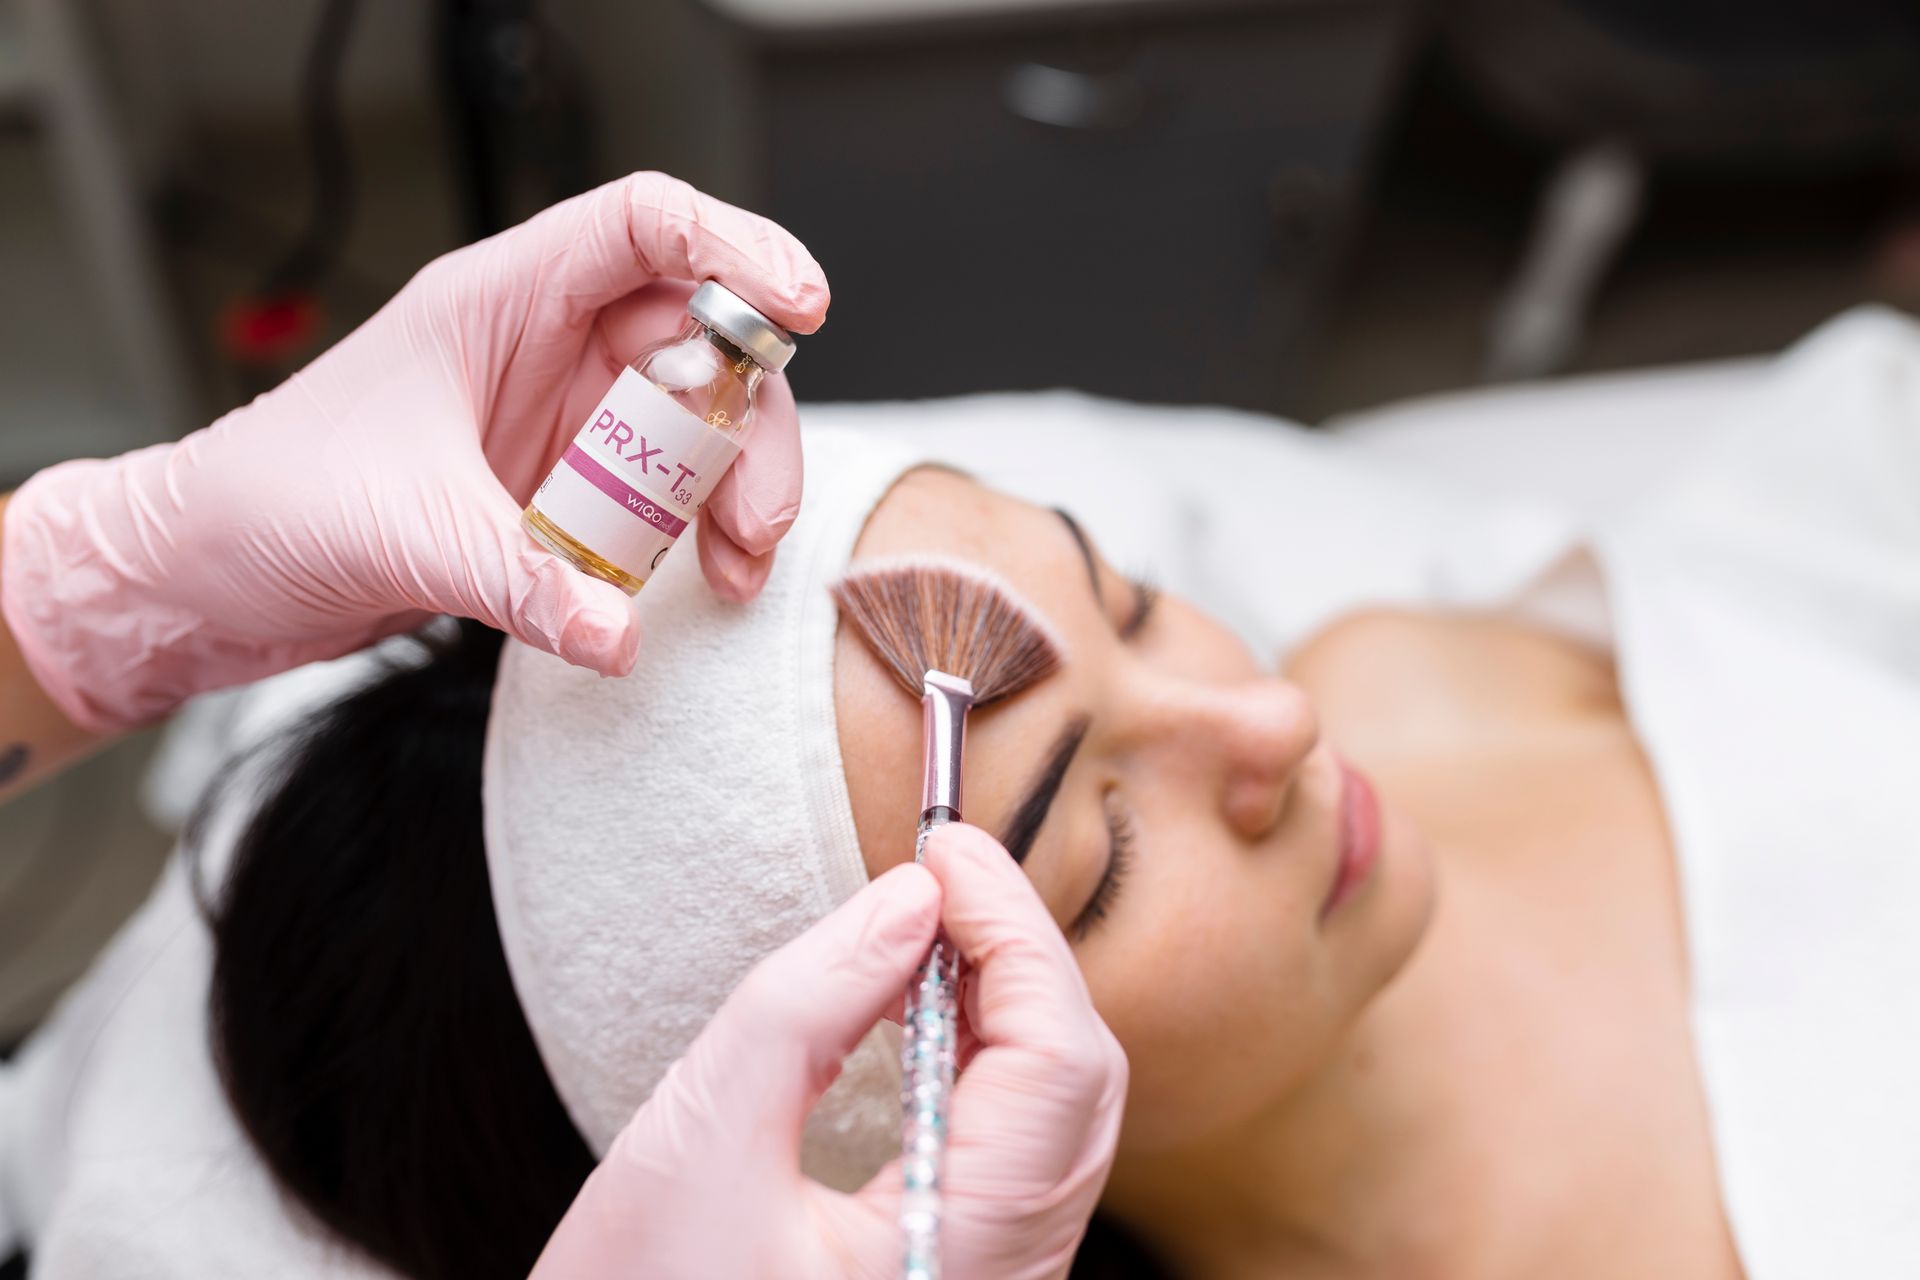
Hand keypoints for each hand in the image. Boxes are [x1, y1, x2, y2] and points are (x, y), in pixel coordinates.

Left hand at [1, 172, 827, 731]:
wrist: (206, 578)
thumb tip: (621, 636)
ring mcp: (560, 420)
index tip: (800, 306)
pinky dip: (698, 537)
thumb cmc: (267, 504)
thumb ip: (523, 582)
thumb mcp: (403, 532)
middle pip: (702, 341)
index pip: (643, 227)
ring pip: (697, 425)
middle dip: (750, 423)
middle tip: (756, 514)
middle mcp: (543, 349)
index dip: (733, 247)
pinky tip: (701, 583)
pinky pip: (664, 497)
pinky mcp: (562, 491)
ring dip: (735, 491)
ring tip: (735, 567)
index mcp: (498, 300)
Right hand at [532, 824, 1126, 1279]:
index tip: (948, 849)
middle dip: (1018, 959)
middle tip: (942, 874)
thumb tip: (910, 898)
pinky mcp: (962, 1275)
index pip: (1057, 1060)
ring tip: (931, 927)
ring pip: (1057, 1117)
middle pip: (1078, 1086)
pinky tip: (929, 1010)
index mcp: (962, 1258)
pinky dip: (987, 1060)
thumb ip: (812, 1001)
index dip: (1011, 932)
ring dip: (1007, 1004)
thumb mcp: (701, 1139)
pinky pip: (1017, 1152)